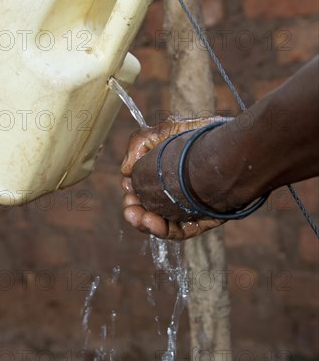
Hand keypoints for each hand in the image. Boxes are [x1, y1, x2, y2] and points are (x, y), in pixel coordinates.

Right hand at [121, 117, 224, 239]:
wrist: (235, 144)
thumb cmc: (202, 134)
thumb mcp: (166, 130)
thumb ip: (139, 143)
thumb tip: (125, 171)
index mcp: (165, 174)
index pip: (142, 188)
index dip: (132, 190)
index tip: (129, 186)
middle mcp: (176, 192)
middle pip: (150, 209)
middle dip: (135, 211)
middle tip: (130, 209)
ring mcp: (189, 206)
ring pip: (163, 224)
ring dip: (146, 224)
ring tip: (137, 217)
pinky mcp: (204, 218)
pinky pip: (183, 231)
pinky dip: (165, 230)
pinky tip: (153, 223)